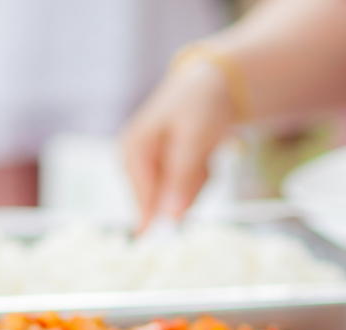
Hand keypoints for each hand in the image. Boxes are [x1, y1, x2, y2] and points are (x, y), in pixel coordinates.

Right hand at [121, 58, 236, 231]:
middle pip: (165, 203)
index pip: (143, 201)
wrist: (213, 85)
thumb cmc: (198, 106)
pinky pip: (190, 191)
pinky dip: (203, 178)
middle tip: (203, 162)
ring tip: (204, 154)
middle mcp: (137, 164)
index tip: (180, 228)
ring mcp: (154, 170)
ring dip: (199, 182)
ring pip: (181, 199)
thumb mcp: (192, 140)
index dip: (163, 218)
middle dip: (190, 190)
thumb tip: (170, 218)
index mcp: (132, 152)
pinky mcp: (169, 174)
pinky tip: (205, 156)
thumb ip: (181, 179)